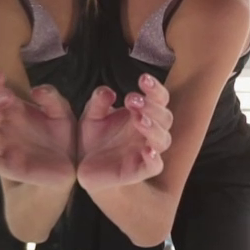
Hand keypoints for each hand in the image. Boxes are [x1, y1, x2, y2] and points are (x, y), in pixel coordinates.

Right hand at [0, 70, 75, 188]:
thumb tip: (36, 91)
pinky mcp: (5, 166)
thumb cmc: (61, 136)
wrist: (68, 166)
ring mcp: (1, 146)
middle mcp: (2, 125)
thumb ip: (52, 98)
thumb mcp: (61, 113)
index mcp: (12, 108)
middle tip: (3, 98)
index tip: (0, 75)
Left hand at [77, 74, 173, 191]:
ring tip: (138, 119)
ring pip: (163, 140)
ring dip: (153, 128)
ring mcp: (146, 151)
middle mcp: (149, 132)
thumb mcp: (91, 115)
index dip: (155, 89)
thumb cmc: (93, 137)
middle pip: (165, 118)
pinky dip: (154, 158)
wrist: (84, 167)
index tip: (142, 79)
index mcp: (142, 114)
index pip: (159, 99)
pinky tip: (147, 150)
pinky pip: (155, 166)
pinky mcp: (139, 170)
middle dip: (151, 106)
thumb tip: (108, 91)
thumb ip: (98, 102)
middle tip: (131, 99)